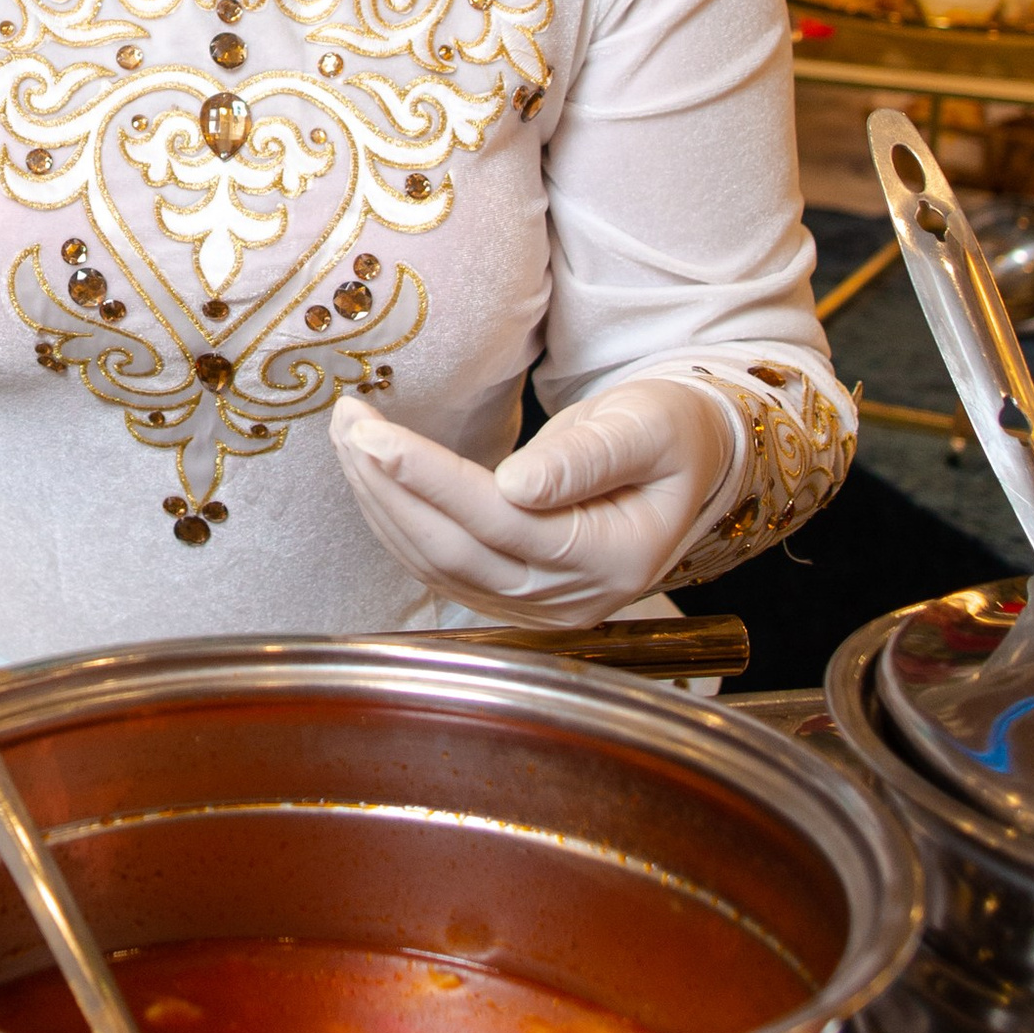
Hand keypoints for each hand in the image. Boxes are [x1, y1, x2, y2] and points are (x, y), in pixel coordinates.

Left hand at [329, 376, 745, 628]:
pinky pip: (439, 568)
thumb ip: (588, 457)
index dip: (429, 478)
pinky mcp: (513, 600)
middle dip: (388, 485)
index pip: (500, 520)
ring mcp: (541, 609)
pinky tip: (371, 478)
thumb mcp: (648, 426)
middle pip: (455, 549)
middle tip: (346, 423)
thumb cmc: (672, 432)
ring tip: (348, 438)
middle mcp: (572, 599)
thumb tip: (516, 483)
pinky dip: (396, 523)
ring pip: (437, 563)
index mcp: (614, 558)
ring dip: (380, 502)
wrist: (687, 462)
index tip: (373, 434)